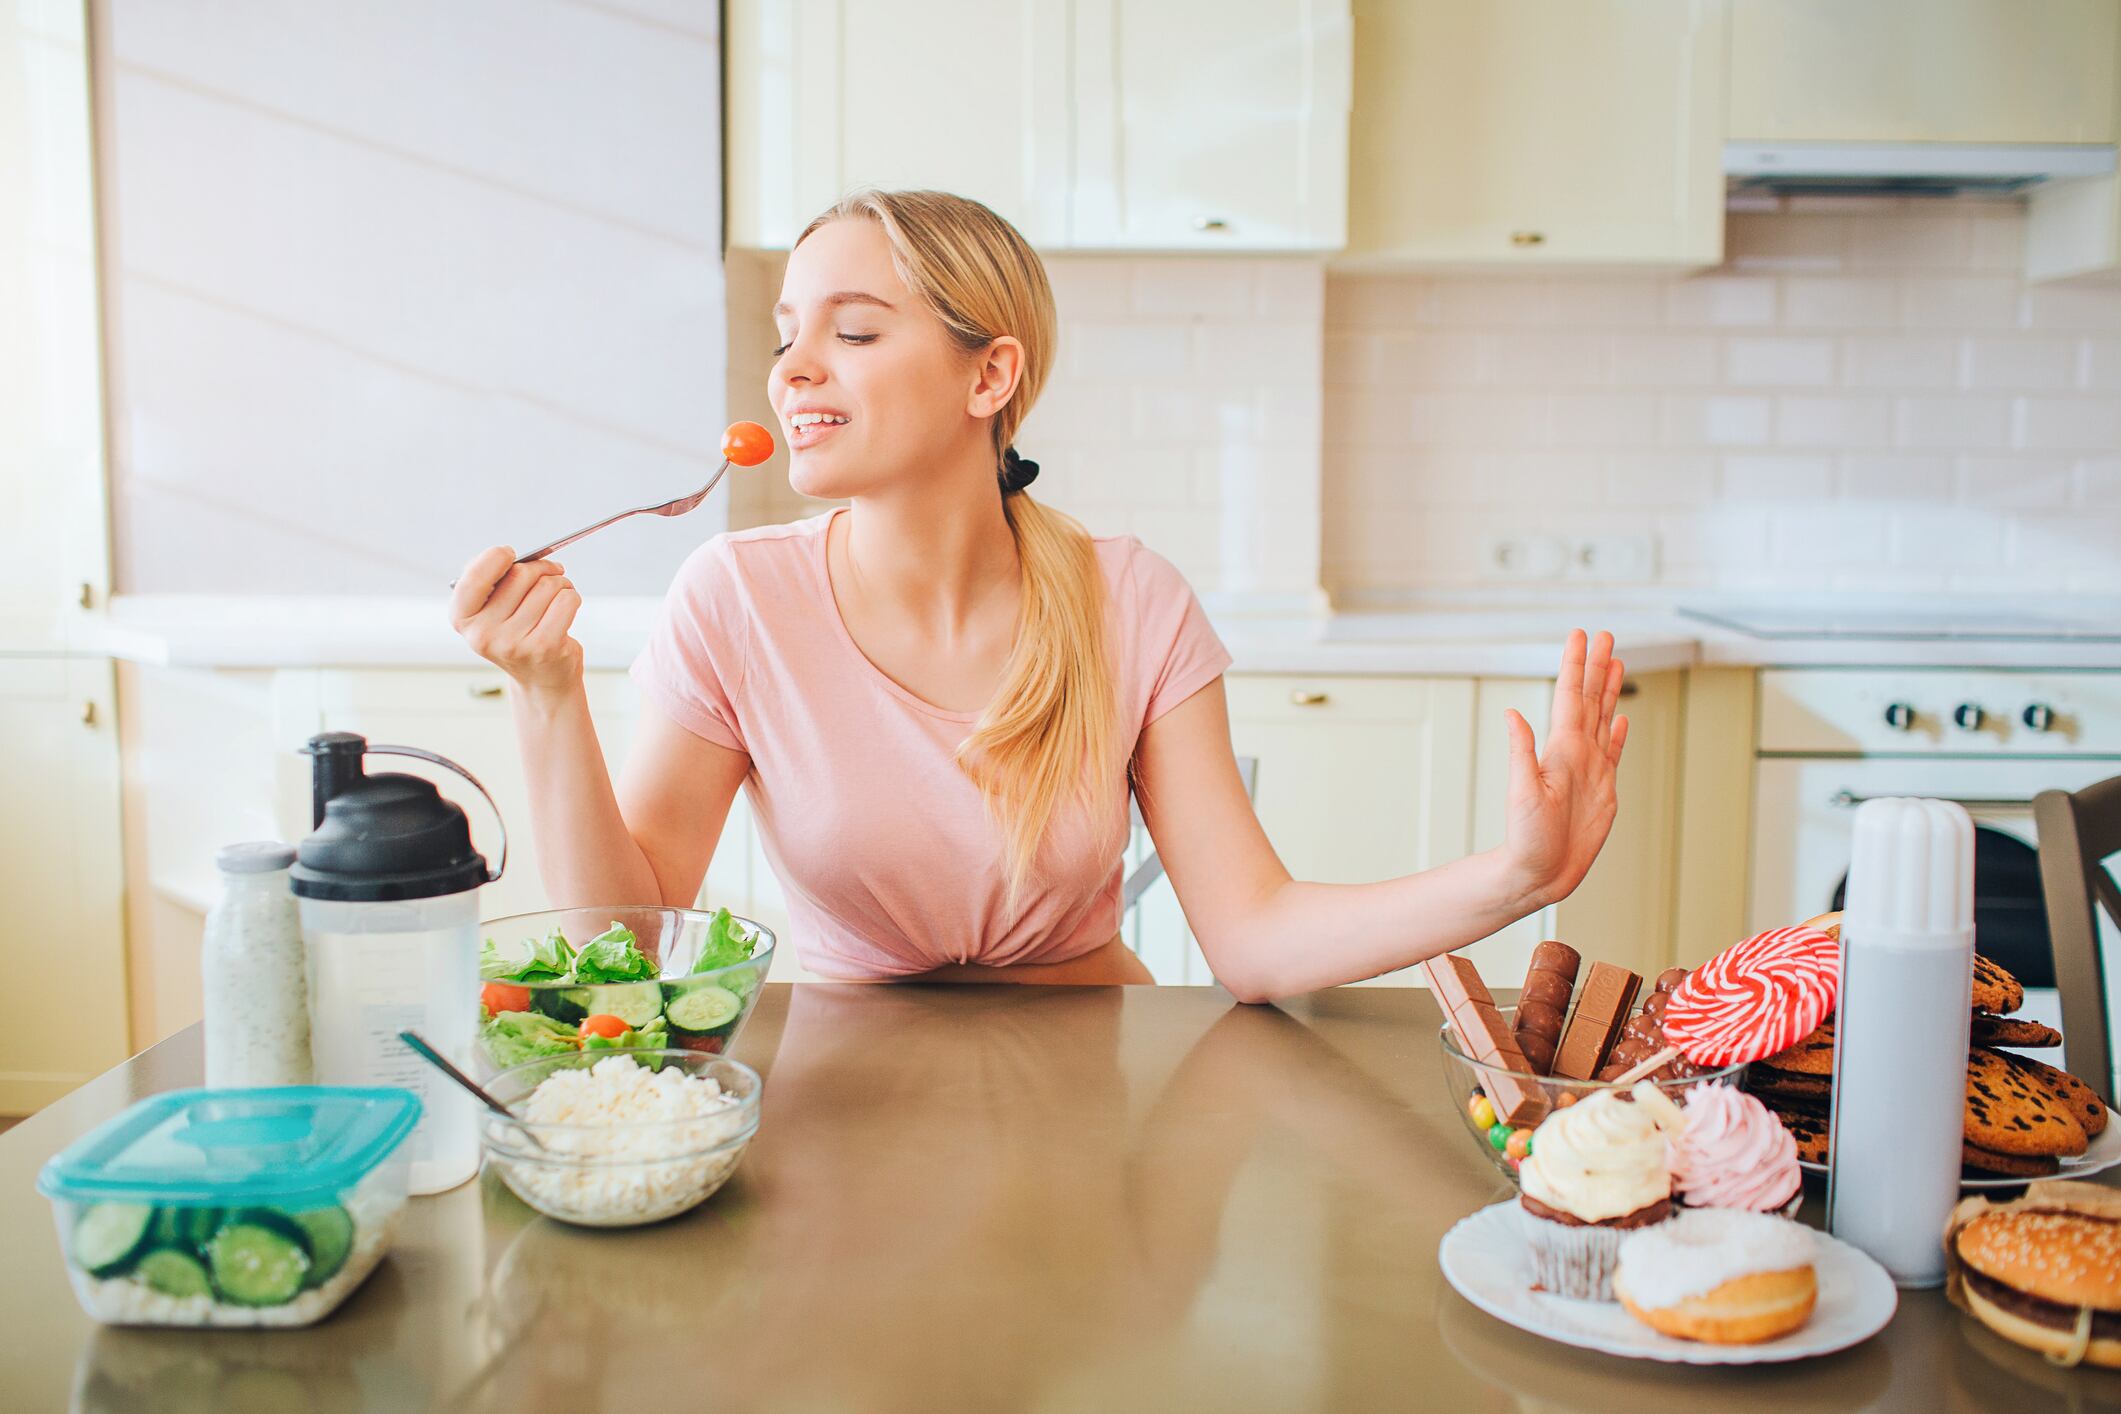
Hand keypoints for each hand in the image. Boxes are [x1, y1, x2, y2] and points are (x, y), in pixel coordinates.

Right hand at [450, 547, 583, 694]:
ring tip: (556, 597)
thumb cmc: (517, 635)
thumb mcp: (490, 610)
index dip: (495, 557)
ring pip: (548, 586)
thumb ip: (490, 579)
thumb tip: (508, 555)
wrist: (540, 680)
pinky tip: (565, 608)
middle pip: (520, 574)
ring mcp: (514, 643)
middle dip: (540, 568)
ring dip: (560, 583)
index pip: (474, 577)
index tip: (509, 554)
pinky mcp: (545, 647)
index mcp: (463, 620)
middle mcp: (483, 635)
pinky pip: (566, 600)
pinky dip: (571, 597)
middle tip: (549, 572)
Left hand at [1498, 629, 1627, 909]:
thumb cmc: (1526, 840)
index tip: (1580, 635)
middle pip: (1590, 699)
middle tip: (1604, 634)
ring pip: (1604, 718)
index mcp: (1560, 750)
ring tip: (1615, 662)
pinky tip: (1621, 718)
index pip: (1570, 697)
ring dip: (1609, 690)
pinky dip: (1618, 733)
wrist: (1537, 873)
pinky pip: (1613, 753)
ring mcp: (1590, 770)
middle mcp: (1576, 754)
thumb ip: (1520, 753)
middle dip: (1597, 666)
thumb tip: (1511, 714)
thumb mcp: (1522, 794)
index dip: (1576, 665)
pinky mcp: (1602, 790)